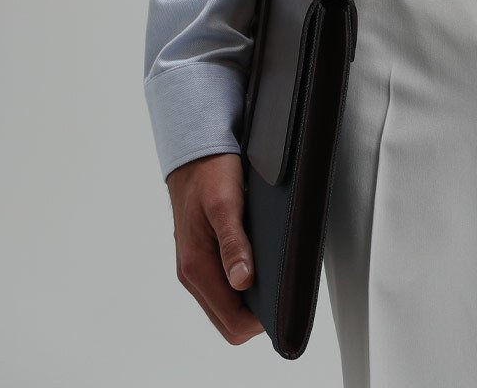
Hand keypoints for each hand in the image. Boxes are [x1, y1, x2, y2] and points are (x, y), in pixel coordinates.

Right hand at [166, 151, 264, 343]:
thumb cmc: (210, 174)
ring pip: (227, 305)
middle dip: (257, 313)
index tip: (284, 301)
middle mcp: (193, 274)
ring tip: (272, 271)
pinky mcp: (202, 258)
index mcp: (196, 268)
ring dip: (251, 297)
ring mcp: (196, 268)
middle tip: (282, 286)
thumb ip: (233, 244)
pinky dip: (242, 282)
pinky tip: (258, 261)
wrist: (194, 153)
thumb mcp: (226, 204)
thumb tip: (243, 281)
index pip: (232, 324)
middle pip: (230, 321)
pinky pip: (224, 286)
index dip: (261, 321)